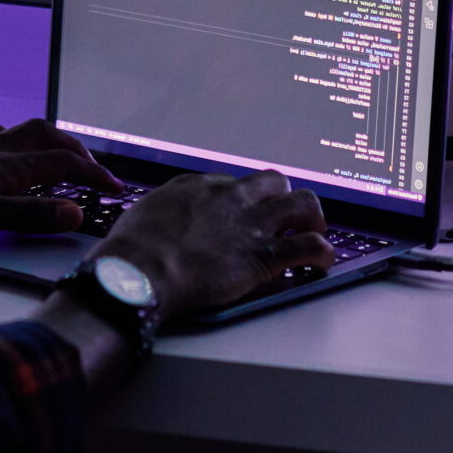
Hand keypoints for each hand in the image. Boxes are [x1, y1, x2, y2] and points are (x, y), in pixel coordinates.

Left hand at [0, 119, 125, 237]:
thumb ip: (27, 218)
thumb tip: (75, 213)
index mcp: (3, 166)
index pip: (62, 163)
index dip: (94, 175)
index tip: (116, 191)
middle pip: (43, 137)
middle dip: (73, 149)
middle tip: (91, 169)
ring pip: (11, 135)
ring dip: (38, 142)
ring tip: (49, 156)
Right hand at [93, 172, 332, 322]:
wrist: (139, 270)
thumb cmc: (130, 251)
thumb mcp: (140, 217)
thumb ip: (159, 217)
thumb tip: (152, 227)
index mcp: (196, 186)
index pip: (231, 183)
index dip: (240, 201)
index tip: (239, 215)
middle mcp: (228, 197)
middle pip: (272, 182)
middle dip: (281, 199)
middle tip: (281, 220)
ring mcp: (249, 223)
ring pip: (302, 203)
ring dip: (311, 218)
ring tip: (311, 233)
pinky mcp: (264, 255)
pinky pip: (310, 247)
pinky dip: (322, 253)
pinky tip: (321, 263)